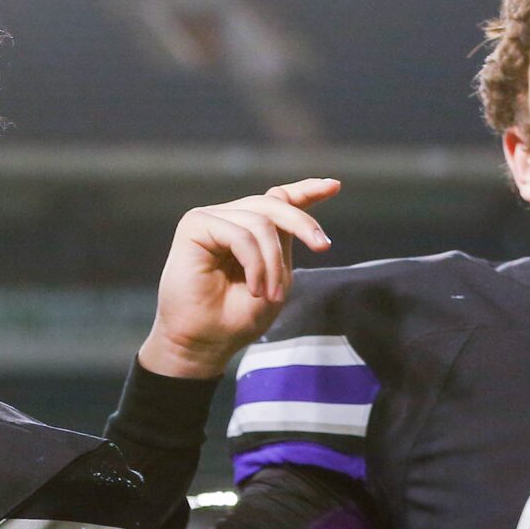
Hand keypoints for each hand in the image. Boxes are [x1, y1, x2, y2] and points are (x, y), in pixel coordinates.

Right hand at [139, 177, 338, 379]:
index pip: (278, 200)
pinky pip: (241, 234)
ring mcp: (210, 219)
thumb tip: (282, 198)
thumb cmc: (236, 317)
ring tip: (270, 295)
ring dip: (273, 262)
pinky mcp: (195, 226)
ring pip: (261, 222)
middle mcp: (228, 218)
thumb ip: (280, 240)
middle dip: (303, 224)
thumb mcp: (275, 276)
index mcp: (248, 230)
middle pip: (274, 204)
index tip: (334, 186)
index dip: (306, 191)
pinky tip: (254, 289)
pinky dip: (255, 263)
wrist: (204, 342)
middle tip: (323, 248)